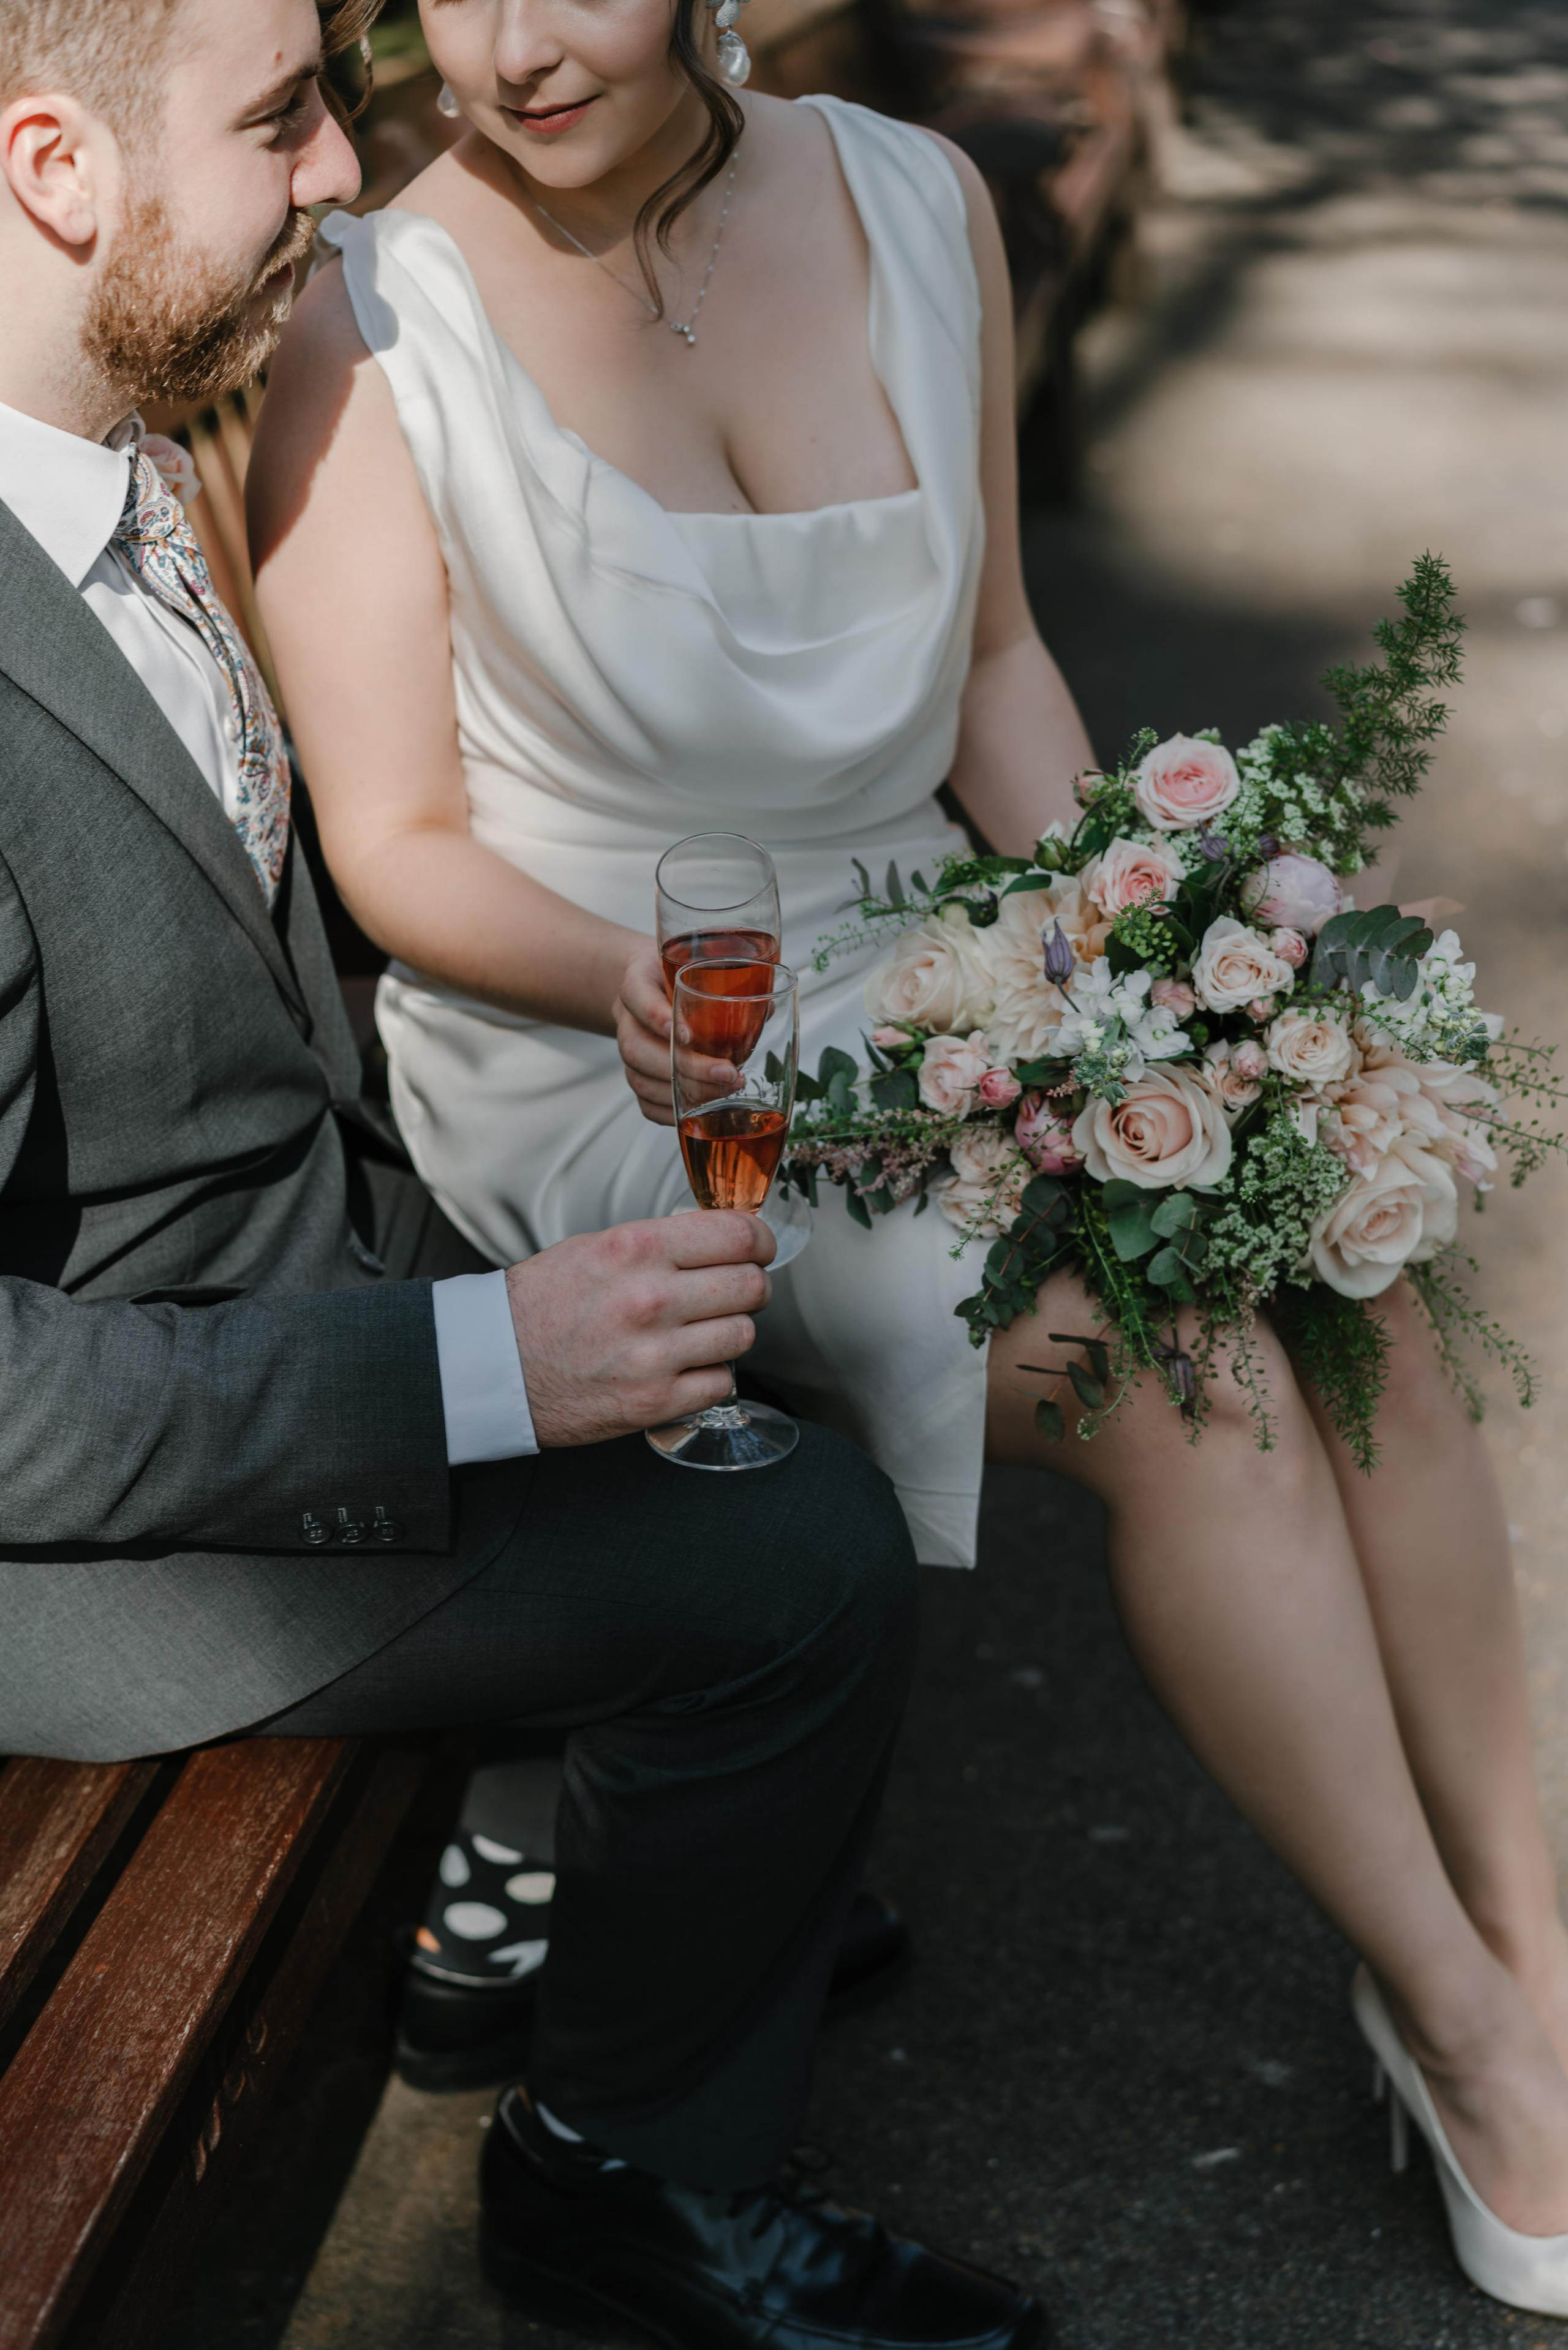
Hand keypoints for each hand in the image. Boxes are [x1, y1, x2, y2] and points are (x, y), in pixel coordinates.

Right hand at [506, 1213, 775, 1446]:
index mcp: (637, 1250)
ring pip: (743, 1335)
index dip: (759, 1240)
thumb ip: (660, 1243)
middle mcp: (651, 1299)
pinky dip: (709, 1375)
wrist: (494, 1367)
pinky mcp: (655, 1402)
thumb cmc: (540, 1305)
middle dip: (749, 1286)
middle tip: (734, 1291)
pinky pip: (721, 1382)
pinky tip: (682, 1366)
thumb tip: (720, 1238)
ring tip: (700, 1331)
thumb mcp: (596, 1248)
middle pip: (750, 1286)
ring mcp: (656, 1355)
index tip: (757, 1248)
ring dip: (729, 1332)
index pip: (738, 1234)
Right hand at [613, 939, 736, 1126]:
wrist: (651, 987)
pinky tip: (698, 1113)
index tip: (688, 1035)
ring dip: (682, 1093)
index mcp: (637, 982)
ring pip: (640, 1078)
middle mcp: (627, 1019)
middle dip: (684, 1067)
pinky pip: (644, 1102)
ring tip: (725, 1092)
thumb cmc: (678, 976)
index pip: (638, 996)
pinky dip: (670, 1113)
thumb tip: (766, 1010)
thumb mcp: (696, 964)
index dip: (657, 1017)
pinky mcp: (636, 1076)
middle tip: (727, 1073)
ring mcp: (628, 1050)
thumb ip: (727, 979)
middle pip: (637, 1048)